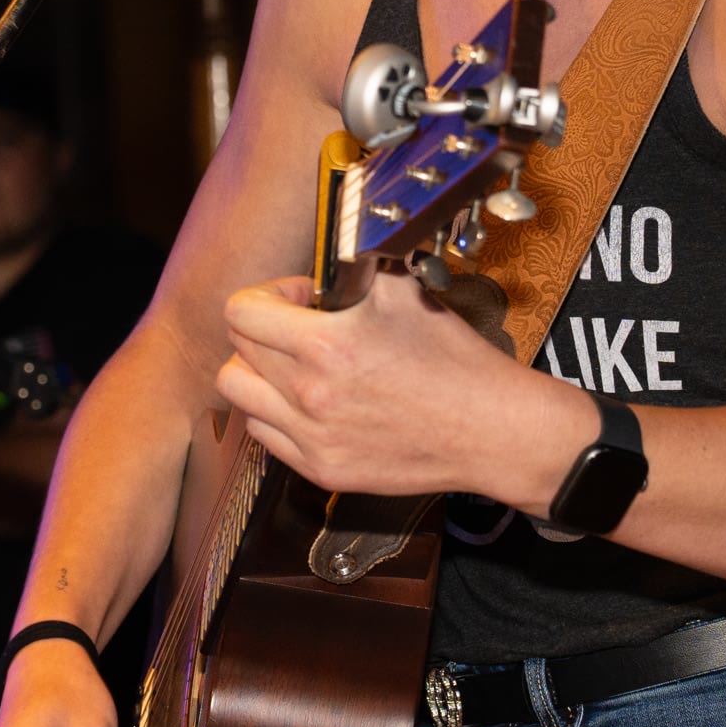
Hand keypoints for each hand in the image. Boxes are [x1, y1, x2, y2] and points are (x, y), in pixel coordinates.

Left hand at [215, 274, 591, 504]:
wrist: (488, 429)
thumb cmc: (455, 361)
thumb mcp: (406, 291)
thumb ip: (352, 272)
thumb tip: (325, 258)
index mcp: (326, 344)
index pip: (242, 312)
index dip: (268, 295)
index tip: (299, 297)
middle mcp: (309, 393)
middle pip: (237, 350)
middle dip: (264, 329)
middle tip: (300, 327)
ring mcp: (311, 437)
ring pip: (239, 394)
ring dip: (258, 372)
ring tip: (293, 366)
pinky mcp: (320, 468)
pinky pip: (264, 434)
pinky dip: (275, 412)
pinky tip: (308, 401)